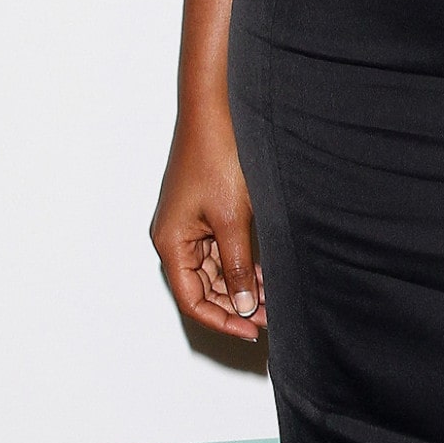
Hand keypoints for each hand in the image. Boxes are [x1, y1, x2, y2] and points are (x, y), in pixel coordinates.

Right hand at [151, 112, 265, 340]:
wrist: (215, 111)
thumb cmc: (217, 157)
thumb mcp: (232, 219)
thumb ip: (237, 266)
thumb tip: (244, 306)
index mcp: (171, 243)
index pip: (192, 300)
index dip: (222, 320)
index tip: (252, 331)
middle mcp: (174, 238)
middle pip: (202, 288)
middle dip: (235, 305)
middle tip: (271, 316)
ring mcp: (188, 226)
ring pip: (213, 272)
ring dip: (240, 286)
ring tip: (273, 298)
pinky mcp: (204, 214)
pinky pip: (219, 251)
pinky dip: (241, 265)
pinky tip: (265, 274)